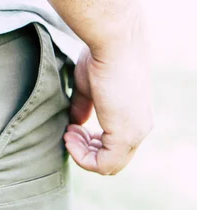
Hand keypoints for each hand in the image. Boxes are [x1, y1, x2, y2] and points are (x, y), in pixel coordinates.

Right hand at [63, 42, 153, 174]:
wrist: (112, 44)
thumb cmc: (100, 57)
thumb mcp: (88, 88)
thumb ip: (83, 108)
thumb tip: (76, 123)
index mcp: (134, 116)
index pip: (114, 145)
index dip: (89, 142)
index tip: (72, 125)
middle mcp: (140, 127)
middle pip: (112, 159)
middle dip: (84, 149)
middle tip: (68, 130)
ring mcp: (135, 133)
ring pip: (109, 165)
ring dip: (82, 154)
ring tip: (68, 131)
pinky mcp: (126, 135)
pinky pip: (104, 164)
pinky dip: (82, 156)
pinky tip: (70, 134)